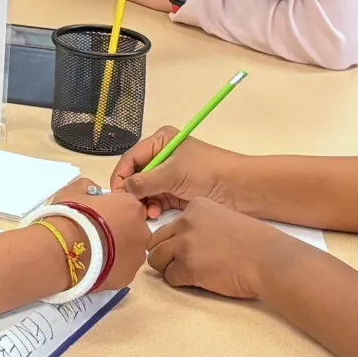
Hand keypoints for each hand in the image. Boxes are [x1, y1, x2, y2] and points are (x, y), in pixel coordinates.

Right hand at [50, 177, 151, 291]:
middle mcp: (142, 232)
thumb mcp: (75, 191)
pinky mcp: (128, 278)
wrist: (63, 251)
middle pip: (134, 228)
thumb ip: (89, 188)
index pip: (128, 204)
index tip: (98, 214)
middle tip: (97, 233)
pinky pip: (122, 268)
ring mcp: (137, 257)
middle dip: (120, 230)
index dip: (112, 209)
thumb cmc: (71, 216)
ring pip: (131, 251)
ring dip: (118, 250)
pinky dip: (112, 267)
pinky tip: (94, 266)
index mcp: (131, 207)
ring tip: (94, 252)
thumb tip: (94, 194)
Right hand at [110, 126, 248, 219]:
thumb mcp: (173, 173)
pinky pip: (157, 200)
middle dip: (133, 192)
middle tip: (132, 208)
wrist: (241, 189)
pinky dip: (153, 208)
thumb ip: (145, 182)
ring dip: (143, 202)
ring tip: (147, 213)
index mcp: (161, 142)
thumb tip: (124, 191)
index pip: (131, 158)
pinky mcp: (178, 193)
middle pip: (136, 175)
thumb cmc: (208, 172)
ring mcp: (170, 176)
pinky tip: (154, 214)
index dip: (122, 176)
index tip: (116, 195)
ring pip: (145, 190)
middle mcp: (163, 157)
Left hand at [147, 196, 294, 300]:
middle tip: (182, 265)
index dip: (175, 241)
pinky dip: (180, 282)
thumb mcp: (224, 219)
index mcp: (195, 207)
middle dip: (165, 254)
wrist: (269, 260)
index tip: (191, 250)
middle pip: (156, 240)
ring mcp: (184, 244)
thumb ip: (201, 225)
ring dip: (168, 269)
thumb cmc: (255, 243)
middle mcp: (185, 222)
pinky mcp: (187, 267)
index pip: (169, 225)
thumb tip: (184, 240)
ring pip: (156, 259)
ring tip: (190, 274)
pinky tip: (199, 281)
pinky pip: (169, 278)